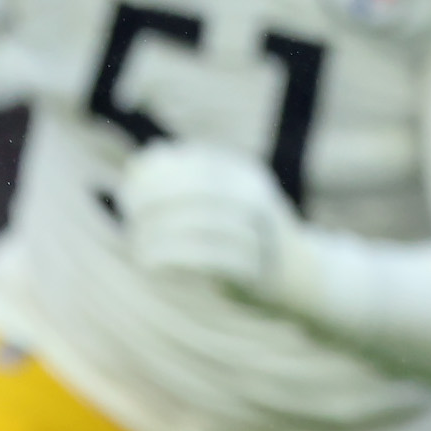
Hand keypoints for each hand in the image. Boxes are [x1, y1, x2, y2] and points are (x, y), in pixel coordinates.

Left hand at [119, 141, 303, 305]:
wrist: (302, 275)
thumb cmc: (250, 231)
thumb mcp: (229, 195)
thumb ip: (190, 176)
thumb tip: (149, 155)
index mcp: (248, 177)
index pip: (198, 164)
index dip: (159, 173)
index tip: (128, 187)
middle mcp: (257, 202)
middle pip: (199, 193)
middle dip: (156, 200)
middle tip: (128, 213)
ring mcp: (258, 235)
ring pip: (200, 228)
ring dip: (159, 235)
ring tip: (137, 245)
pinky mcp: (252, 271)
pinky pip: (207, 261)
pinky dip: (173, 259)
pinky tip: (151, 263)